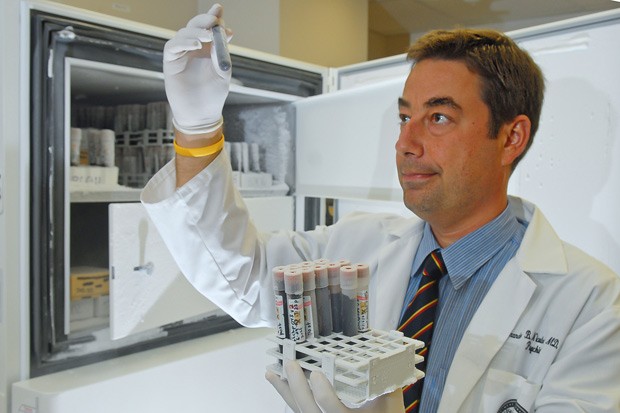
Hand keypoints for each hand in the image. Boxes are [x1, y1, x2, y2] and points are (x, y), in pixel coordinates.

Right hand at [163, 4, 231, 135]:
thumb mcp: (222, 72)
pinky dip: (183, 42)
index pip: (210, 28)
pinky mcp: (171, 62)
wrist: (202, 114)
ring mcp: (181, 54)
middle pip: (196, 26)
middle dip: (205, 20)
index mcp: (208, 48)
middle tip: (214, 20)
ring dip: (196, 31)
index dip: (214, 17)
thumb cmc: (213, 95)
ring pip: (184, 33)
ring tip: (207, 36)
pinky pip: (173, 46)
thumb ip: (221, 52)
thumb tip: (224, 32)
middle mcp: (194, 48)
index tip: (219, 9)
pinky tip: (195, 45)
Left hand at [266, 360, 405, 412]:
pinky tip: (278, 383)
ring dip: (284, 391)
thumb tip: (392, 350)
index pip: (332, 410)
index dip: (323, 394)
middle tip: (290, 365)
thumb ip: (389, 379)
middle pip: (307, 410)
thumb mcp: (390, 405)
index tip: (317, 374)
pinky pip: (298, 410)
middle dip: (296, 387)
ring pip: (298, 410)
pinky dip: (287, 396)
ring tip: (272, 373)